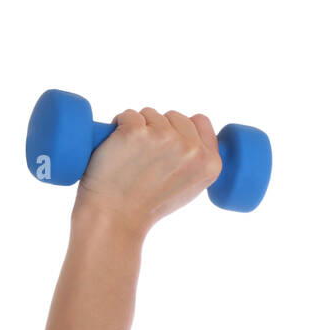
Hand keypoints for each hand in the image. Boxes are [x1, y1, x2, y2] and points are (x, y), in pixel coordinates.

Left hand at [73, 108, 222, 236]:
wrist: (118, 216)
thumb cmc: (150, 204)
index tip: (170, 142)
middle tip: (147, 156)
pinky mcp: (136, 131)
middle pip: (175, 116)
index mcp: (211, 163)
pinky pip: (128, 114)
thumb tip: (191, 136)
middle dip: (159, 128)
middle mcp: (192, 149)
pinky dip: (119, 125)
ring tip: (133, 156)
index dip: (183, 128)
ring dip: (139, 127)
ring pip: (150, 114)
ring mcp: (165, 138)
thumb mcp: (191, 187)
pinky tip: (119, 147)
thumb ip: (198, 161)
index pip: (201, 121)